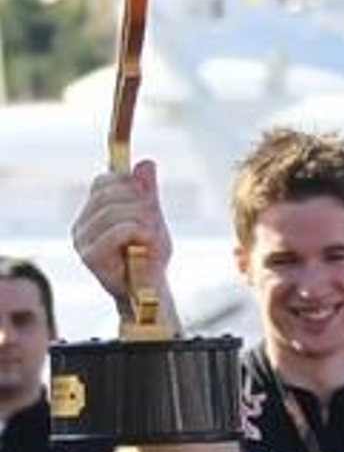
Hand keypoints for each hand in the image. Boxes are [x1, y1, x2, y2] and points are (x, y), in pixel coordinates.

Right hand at [71, 160, 172, 308]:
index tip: (148, 201)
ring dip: (144, 221)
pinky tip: (147, 244)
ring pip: (116, 210)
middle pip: (110, 192)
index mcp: (92, 212)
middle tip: (153, 223)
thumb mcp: (152, 217)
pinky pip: (120, 229)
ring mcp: (82, 241)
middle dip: (141, 203)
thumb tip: (146, 162)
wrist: (150, 289)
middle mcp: (82, 225)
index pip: (104, 181)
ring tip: (151, 237)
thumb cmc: (149, 255)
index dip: (130, 184)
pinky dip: (142, 233)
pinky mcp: (90, 256)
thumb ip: (148, 192)